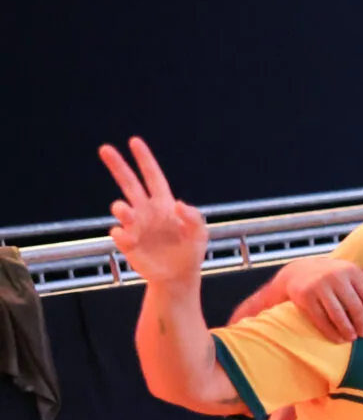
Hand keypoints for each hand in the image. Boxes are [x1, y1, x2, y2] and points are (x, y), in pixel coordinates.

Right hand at [99, 138, 206, 286]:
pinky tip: (131, 240)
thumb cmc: (190, 253)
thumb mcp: (200, 235)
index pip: (153, 177)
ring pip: (120, 207)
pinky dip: (122, 234)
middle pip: (129, 183)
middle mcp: (147, 211)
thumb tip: (180, 204)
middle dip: (118, 166)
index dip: (145, 160)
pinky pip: (118, 232)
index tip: (134, 142)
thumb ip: (194, 218)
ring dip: (122, 208)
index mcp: (164, 204)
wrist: (178, 277)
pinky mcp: (127, 242)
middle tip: (105, 149)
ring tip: (128, 213)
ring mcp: (135, 225)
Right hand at [280, 258, 362, 342]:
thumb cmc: (332, 278)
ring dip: (347, 330)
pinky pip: (321, 319)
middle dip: (362, 325)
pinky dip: (331, 332)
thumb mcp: (350, 275)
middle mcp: (336, 276)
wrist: (298, 271)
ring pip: (338, 315)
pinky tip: (337, 339)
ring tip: (352, 338)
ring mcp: (319, 285)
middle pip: (355, 307)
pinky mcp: (305, 296)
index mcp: (352, 271)